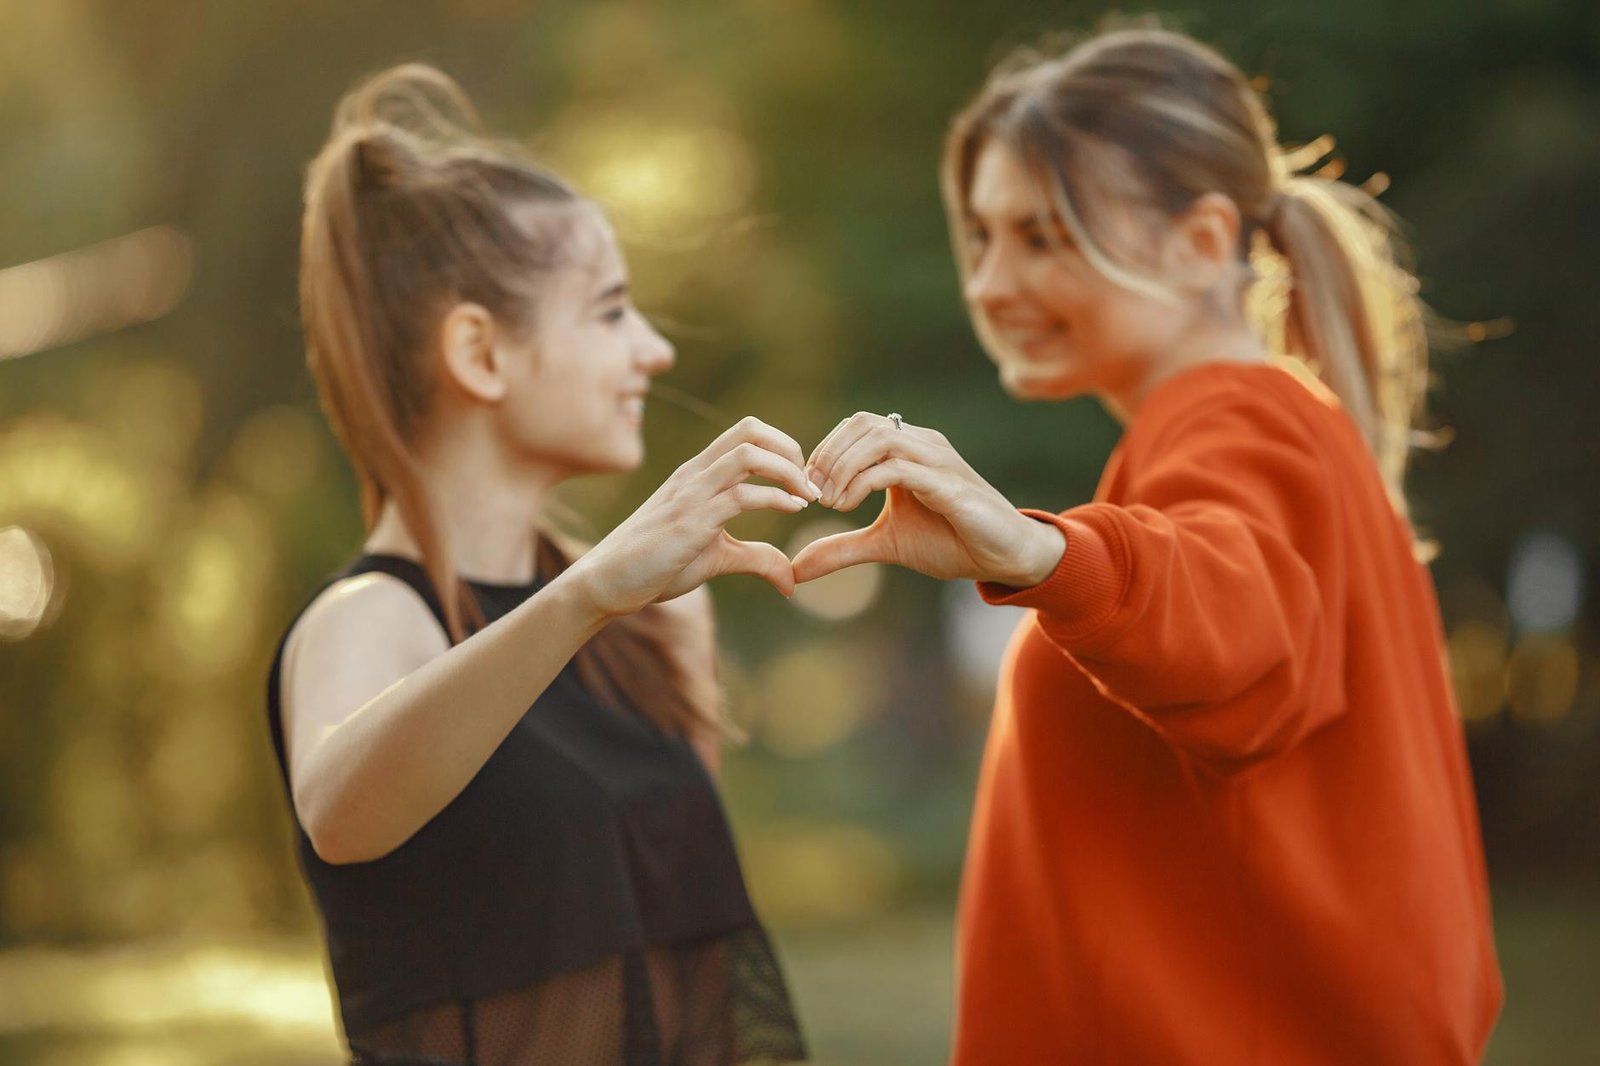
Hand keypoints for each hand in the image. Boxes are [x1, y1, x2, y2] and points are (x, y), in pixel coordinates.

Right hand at [570, 416, 819, 617]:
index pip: (746, 433)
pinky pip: (740, 496)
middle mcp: (695, 474)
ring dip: (788, 470)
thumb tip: (790, 579)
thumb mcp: (716, 557)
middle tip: (808, 485)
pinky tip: (791, 510)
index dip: (784, 448)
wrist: (607, 582)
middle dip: (791, 450)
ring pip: (748, 455)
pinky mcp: (690, 522)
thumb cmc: (656, 566)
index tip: (802, 482)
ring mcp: (691, 495)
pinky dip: (775, 498)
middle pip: (751, 430)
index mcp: (698, 473)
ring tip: (805, 496)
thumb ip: (754, 557)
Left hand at [792, 412, 1064, 586]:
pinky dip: (863, 482)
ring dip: (843, 466)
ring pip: (879, 438)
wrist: (1003, 557)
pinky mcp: (948, 484)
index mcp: (907, 449)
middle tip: (812, 493)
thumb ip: (843, 548)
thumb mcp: (886, 544)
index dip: (825, 451)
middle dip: (828, 455)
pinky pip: (897, 467)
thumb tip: (796, 566)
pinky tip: (848, 505)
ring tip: (829, 501)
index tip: (807, 488)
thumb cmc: (951, 542)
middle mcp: (922, 444)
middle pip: (862, 423)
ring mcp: (937, 460)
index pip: (856, 426)